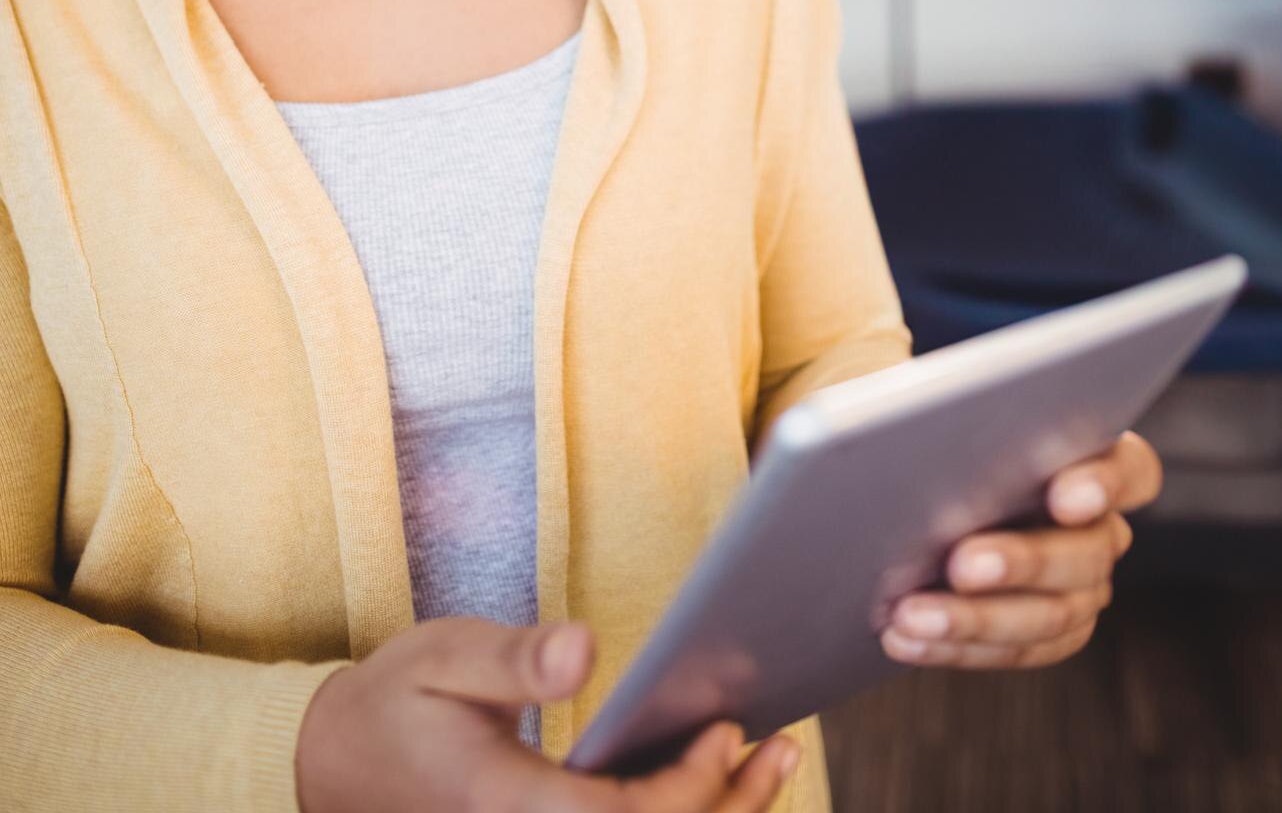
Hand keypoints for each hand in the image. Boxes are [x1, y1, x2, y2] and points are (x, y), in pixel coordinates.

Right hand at [295, 612, 800, 811]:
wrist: (337, 763)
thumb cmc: (396, 701)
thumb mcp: (445, 658)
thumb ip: (514, 659)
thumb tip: (582, 648)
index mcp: (506, 807)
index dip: (687, 790)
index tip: (726, 730)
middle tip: (781, 752)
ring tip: (772, 764)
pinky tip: (716, 778)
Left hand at [878, 428, 1162, 669]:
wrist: (928, 493)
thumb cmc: (947, 436)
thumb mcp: (955, 411)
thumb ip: (963, 410)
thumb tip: (919, 419)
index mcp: (1095, 459)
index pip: (1131, 469)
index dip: (1106, 483)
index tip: (1065, 497)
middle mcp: (1099, 528)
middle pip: (1086, 553)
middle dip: (1022, 561)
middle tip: (961, 563)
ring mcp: (1081, 587)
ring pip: (1051, 615)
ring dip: (975, 618)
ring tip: (911, 614)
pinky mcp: (1050, 632)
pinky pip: (1015, 651)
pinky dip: (955, 646)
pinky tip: (903, 637)